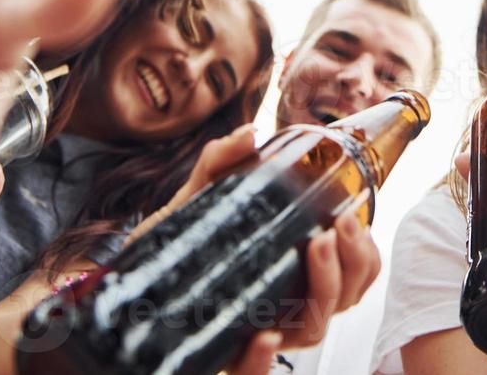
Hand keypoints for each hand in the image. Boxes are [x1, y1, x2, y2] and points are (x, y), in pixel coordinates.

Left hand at [130, 125, 379, 370]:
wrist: (122, 291)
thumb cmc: (172, 248)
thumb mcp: (195, 199)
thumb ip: (219, 163)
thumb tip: (249, 134)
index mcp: (291, 274)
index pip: (349, 275)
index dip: (363, 253)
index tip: (352, 215)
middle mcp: (283, 307)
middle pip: (342, 300)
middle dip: (352, 263)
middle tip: (338, 226)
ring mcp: (256, 333)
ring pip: (313, 330)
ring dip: (325, 290)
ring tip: (317, 247)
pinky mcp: (221, 357)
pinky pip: (253, 374)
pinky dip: (262, 360)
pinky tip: (263, 334)